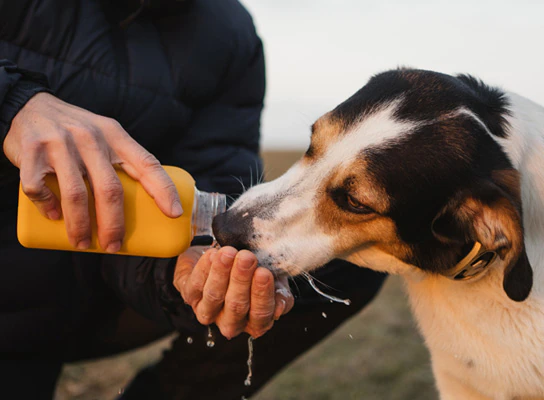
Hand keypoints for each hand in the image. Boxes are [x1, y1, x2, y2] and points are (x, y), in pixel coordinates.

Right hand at [3, 92, 181, 251]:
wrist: (29, 106)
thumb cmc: (77, 131)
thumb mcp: (105, 135)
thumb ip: (123, 160)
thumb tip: (147, 203)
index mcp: (115, 135)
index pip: (147, 163)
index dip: (164, 190)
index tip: (174, 213)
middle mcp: (90, 137)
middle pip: (110, 189)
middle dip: (114, 224)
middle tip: (113, 246)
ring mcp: (60, 143)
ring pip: (76, 194)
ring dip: (80, 226)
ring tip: (83, 244)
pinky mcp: (32, 150)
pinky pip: (39, 187)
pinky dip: (47, 206)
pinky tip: (54, 217)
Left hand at [174, 246, 294, 338]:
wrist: (226, 255)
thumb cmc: (253, 271)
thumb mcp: (274, 281)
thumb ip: (280, 293)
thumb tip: (280, 307)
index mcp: (255, 322)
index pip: (260, 314)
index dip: (262, 294)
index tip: (264, 272)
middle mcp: (231, 322)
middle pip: (236, 306)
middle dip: (241, 280)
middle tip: (247, 257)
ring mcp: (208, 311)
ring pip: (214, 295)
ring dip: (222, 272)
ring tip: (229, 252)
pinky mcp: (190, 296)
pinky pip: (196, 283)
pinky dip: (205, 267)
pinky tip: (213, 253)